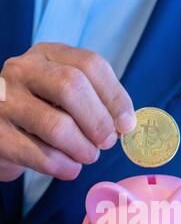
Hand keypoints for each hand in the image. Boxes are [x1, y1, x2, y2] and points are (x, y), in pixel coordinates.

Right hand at [0, 43, 135, 180]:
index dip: (115, 97)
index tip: (126, 124)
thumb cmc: (41, 115)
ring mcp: (6, 103)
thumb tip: (125, 124)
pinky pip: (43, 157)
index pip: (90, 64)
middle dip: (98, 121)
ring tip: (87, 156)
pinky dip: (66, 168)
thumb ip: (95, 102)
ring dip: (83, 149)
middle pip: (71, 87)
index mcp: (47, 55)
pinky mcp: (0, 138)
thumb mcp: (64, 97)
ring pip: (57, 126)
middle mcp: (22, 71)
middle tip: (107, 143)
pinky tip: (69, 168)